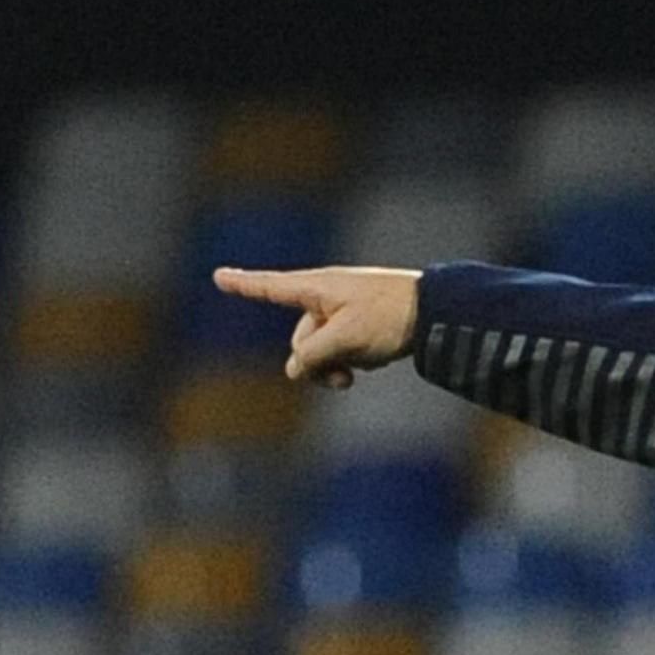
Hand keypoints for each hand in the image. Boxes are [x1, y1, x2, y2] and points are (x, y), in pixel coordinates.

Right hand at [211, 265, 422, 388]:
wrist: (435, 313)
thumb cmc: (389, 316)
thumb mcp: (346, 338)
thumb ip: (313, 355)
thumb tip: (294, 369)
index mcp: (316, 288)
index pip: (270, 287)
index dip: (243, 285)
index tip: (219, 276)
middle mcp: (324, 297)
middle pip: (300, 339)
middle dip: (316, 362)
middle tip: (344, 378)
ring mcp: (342, 312)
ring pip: (322, 350)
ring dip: (336, 366)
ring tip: (361, 371)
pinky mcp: (359, 326)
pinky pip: (343, 350)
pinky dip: (352, 360)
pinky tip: (375, 359)